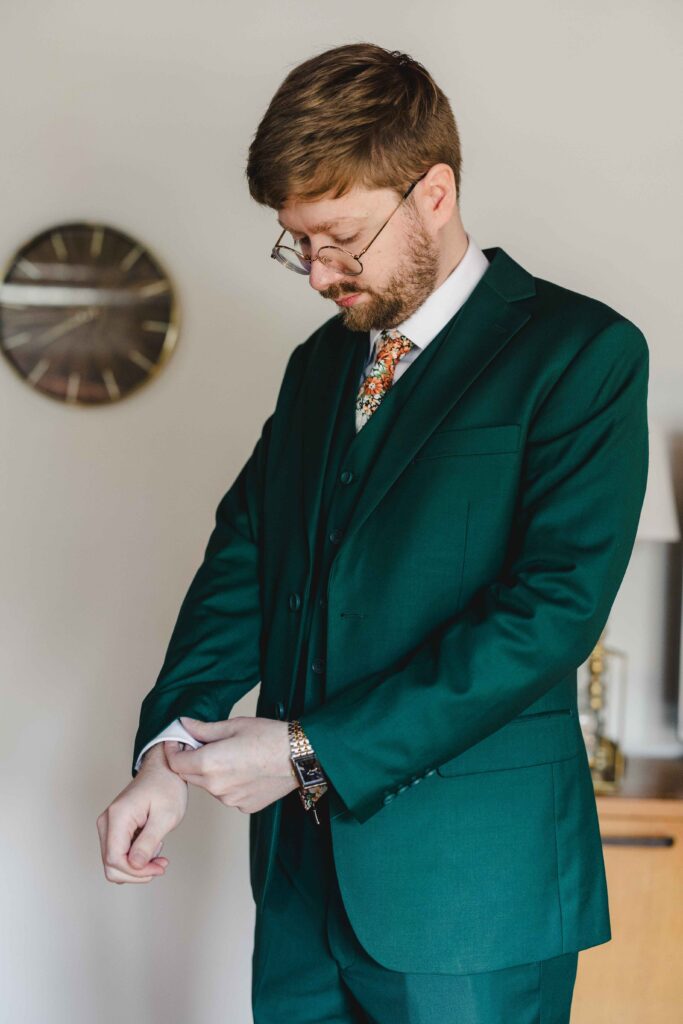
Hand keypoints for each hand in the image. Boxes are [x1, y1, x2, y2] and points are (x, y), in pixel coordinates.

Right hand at [96, 741, 188, 883]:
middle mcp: (106, 821)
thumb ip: (148, 842)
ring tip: (158, 854)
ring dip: (136, 867)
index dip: (136, 872)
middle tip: (161, 864)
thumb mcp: (165, 816)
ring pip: (113, 862)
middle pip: (111, 865)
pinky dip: (134, 858)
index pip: (115, 859)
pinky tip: (151, 847)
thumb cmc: (167, 787)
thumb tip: (134, 865)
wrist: (165, 769)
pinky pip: (118, 853)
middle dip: (137, 872)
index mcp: (118, 816)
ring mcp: (108, 825)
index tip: (159, 868)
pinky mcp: (114, 828)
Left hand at [165, 715, 298, 813]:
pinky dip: (230, 783)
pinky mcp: (244, 806)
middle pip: (189, 775)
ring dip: (211, 773)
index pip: (175, 762)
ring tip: (233, 756)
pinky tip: (246, 770)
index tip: (179, 741)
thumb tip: (183, 725)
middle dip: (191, 760)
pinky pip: (227, 794)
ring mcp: (230, 800)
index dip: (173, 750)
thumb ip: (203, 729)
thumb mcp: (233, 725)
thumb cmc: (269, 737)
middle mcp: (216, 787)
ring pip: (209, 786)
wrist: (300, 757)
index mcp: (209, 763)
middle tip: (205, 745)